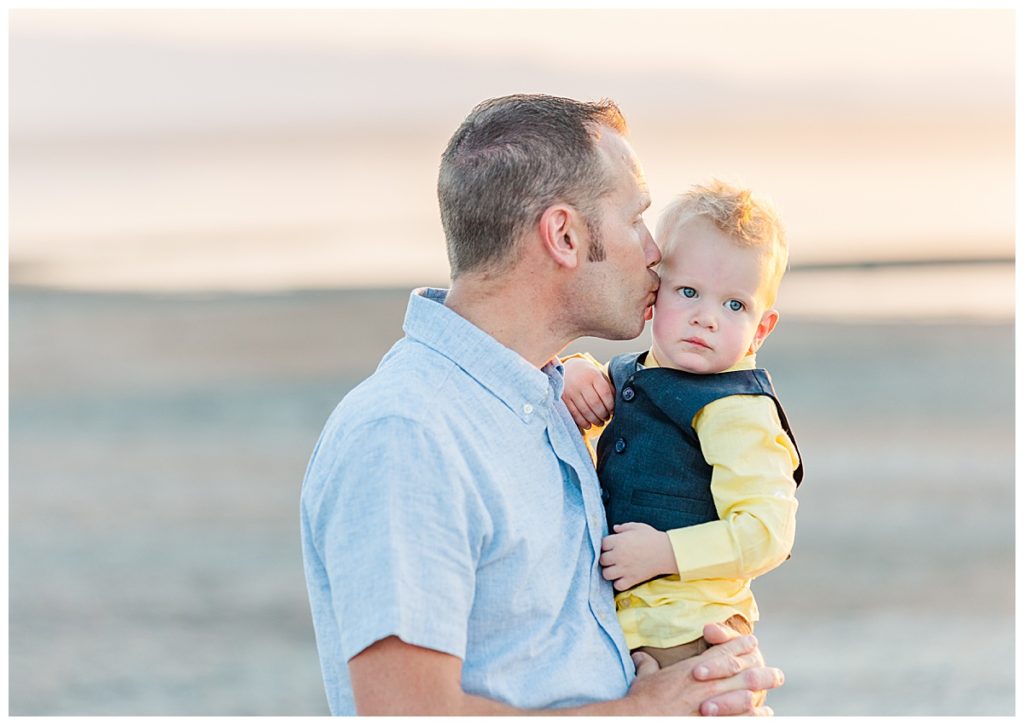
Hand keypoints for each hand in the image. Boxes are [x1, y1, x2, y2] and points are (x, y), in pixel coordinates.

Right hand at [561, 357, 614, 431]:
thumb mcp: (599, 376)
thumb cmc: (589, 375)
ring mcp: (571, 391)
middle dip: (603, 414)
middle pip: (595, 403)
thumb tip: (617, 405)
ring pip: (585, 410)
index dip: (610, 405)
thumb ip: (608, 388)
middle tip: (607, 418)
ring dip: (594, 420)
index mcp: (593, 375)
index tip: (613, 411)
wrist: (568, 369)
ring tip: (600, 422)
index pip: (605, 393)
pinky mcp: (563, 398)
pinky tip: (589, 425)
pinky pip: (574, 414)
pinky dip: (583, 422)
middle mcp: (581, 382)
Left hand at [600, 522, 676, 589]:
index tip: (611, 547)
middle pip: (602, 560)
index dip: (606, 546)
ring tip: (616, 569)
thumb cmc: (652, 538)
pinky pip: (617, 585)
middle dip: (606, 559)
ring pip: (606, 574)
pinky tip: (623, 578)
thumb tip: (614, 528)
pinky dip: (619, 583)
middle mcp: (618, 555)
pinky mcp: (631, 579)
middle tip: (613, 558)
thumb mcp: (638, 527)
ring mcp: (624, 569)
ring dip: (609, 572)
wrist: (666, 552)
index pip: (602, 545)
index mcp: (618, 541)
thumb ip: (624, 527)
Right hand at [626, 624, 782, 715]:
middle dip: (762, 671)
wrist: (643, 716)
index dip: (740, 645)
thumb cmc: (643, 699)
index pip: (723, 651)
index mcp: (694, 668)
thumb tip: (640, 656)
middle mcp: (709, 683)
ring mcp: (715, 703)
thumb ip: (647, 664)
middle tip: (776, 674)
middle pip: (744, 671)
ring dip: (764, 691)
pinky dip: (756, 715)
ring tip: (774, 692)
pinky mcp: (716, 719)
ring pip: (749, 693)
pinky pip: (743, 716)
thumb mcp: (644, 676)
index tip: (751, 642)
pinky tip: (765, 714)